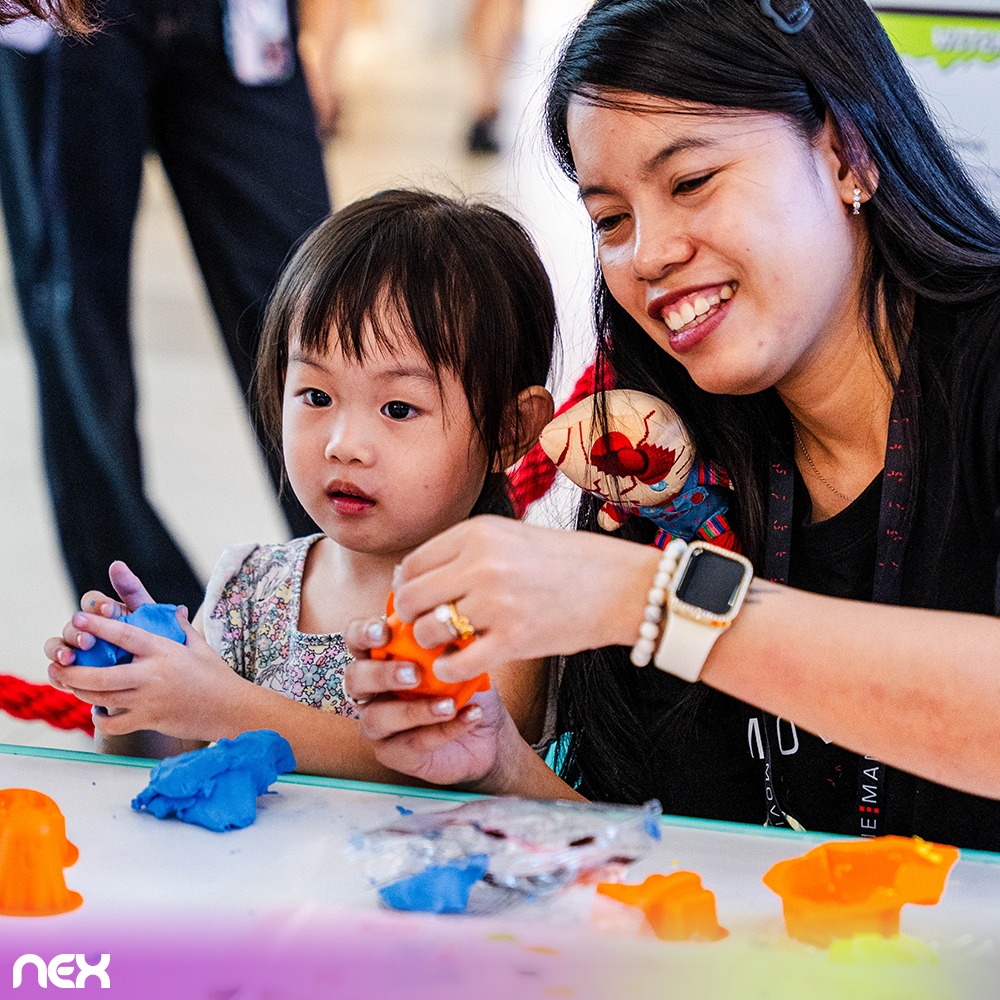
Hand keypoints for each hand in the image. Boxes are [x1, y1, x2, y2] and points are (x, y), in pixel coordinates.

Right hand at [43, 561, 156, 665]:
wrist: (159, 674)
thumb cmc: (152, 641)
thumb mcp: (148, 616)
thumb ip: (133, 592)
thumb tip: (117, 564)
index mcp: (103, 612)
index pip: (92, 602)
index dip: (98, 605)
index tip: (110, 610)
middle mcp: (84, 629)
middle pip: (72, 624)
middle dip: (77, 630)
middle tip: (88, 639)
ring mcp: (75, 651)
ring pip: (56, 646)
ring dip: (58, 650)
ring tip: (69, 658)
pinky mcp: (71, 675)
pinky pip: (57, 674)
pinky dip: (57, 675)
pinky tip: (64, 678)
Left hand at [46, 611, 244, 740]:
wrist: (231, 709)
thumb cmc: (215, 674)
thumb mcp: (199, 645)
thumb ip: (180, 627)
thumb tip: (174, 609)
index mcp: (164, 651)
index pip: (125, 635)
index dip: (99, 625)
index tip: (78, 617)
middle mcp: (152, 676)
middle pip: (101, 676)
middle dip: (73, 671)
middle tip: (58, 665)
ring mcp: (149, 701)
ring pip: (101, 698)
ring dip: (80, 691)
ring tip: (70, 683)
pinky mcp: (149, 721)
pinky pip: (114, 723)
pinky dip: (101, 718)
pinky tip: (98, 709)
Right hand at [343, 617, 515, 787]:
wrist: (488, 734)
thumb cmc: (466, 688)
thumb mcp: (461, 661)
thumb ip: (447, 645)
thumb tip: (449, 628)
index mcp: (380, 658)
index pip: (356, 639)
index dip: (362, 633)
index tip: (384, 632)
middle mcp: (371, 691)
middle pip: (355, 679)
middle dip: (382, 674)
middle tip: (415, 674)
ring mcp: (378, 725)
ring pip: (376, 718)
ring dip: (414, 710)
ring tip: (449, 705)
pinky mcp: (394, 754)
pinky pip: (412, 743)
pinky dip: (443, 730)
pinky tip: (469, 716)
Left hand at [391, 515, 657, 681]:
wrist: (621, 585)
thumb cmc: (567, 562)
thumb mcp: (511, 537)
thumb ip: (465, 553)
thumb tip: (413, 577)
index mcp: (478, 532)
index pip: (412, 564)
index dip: (406, 587)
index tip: (416, 602)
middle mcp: (480, 564)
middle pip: (410, 598)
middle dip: (410, 619)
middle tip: (426, 629)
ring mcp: (496, 603)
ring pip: (427, 632)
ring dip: (431, 645)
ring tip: (449, 645)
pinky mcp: (513, 640)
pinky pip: (455, 664)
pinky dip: (450, 670)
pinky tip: (462, 665)